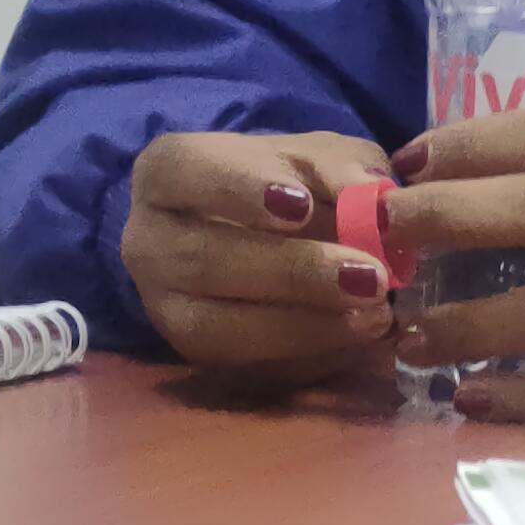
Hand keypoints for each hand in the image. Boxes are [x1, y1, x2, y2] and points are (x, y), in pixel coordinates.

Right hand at [121, 131, 398, 383]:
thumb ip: (343, 171)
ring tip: (377, 314)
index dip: (239, 188)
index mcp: (167, 171)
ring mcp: (162, 305)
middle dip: (293, 272)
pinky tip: (359, 339)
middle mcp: (147, 240)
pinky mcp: (192, 355)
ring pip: (218, 325)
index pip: (184, 171)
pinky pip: (245, 366)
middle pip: (204, 260)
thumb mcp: (317, 159)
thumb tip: (376, 206)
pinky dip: (308, 355)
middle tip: (369, 277)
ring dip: (305, 324)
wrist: (261, 235)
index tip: (301, 205)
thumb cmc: (287, 182)